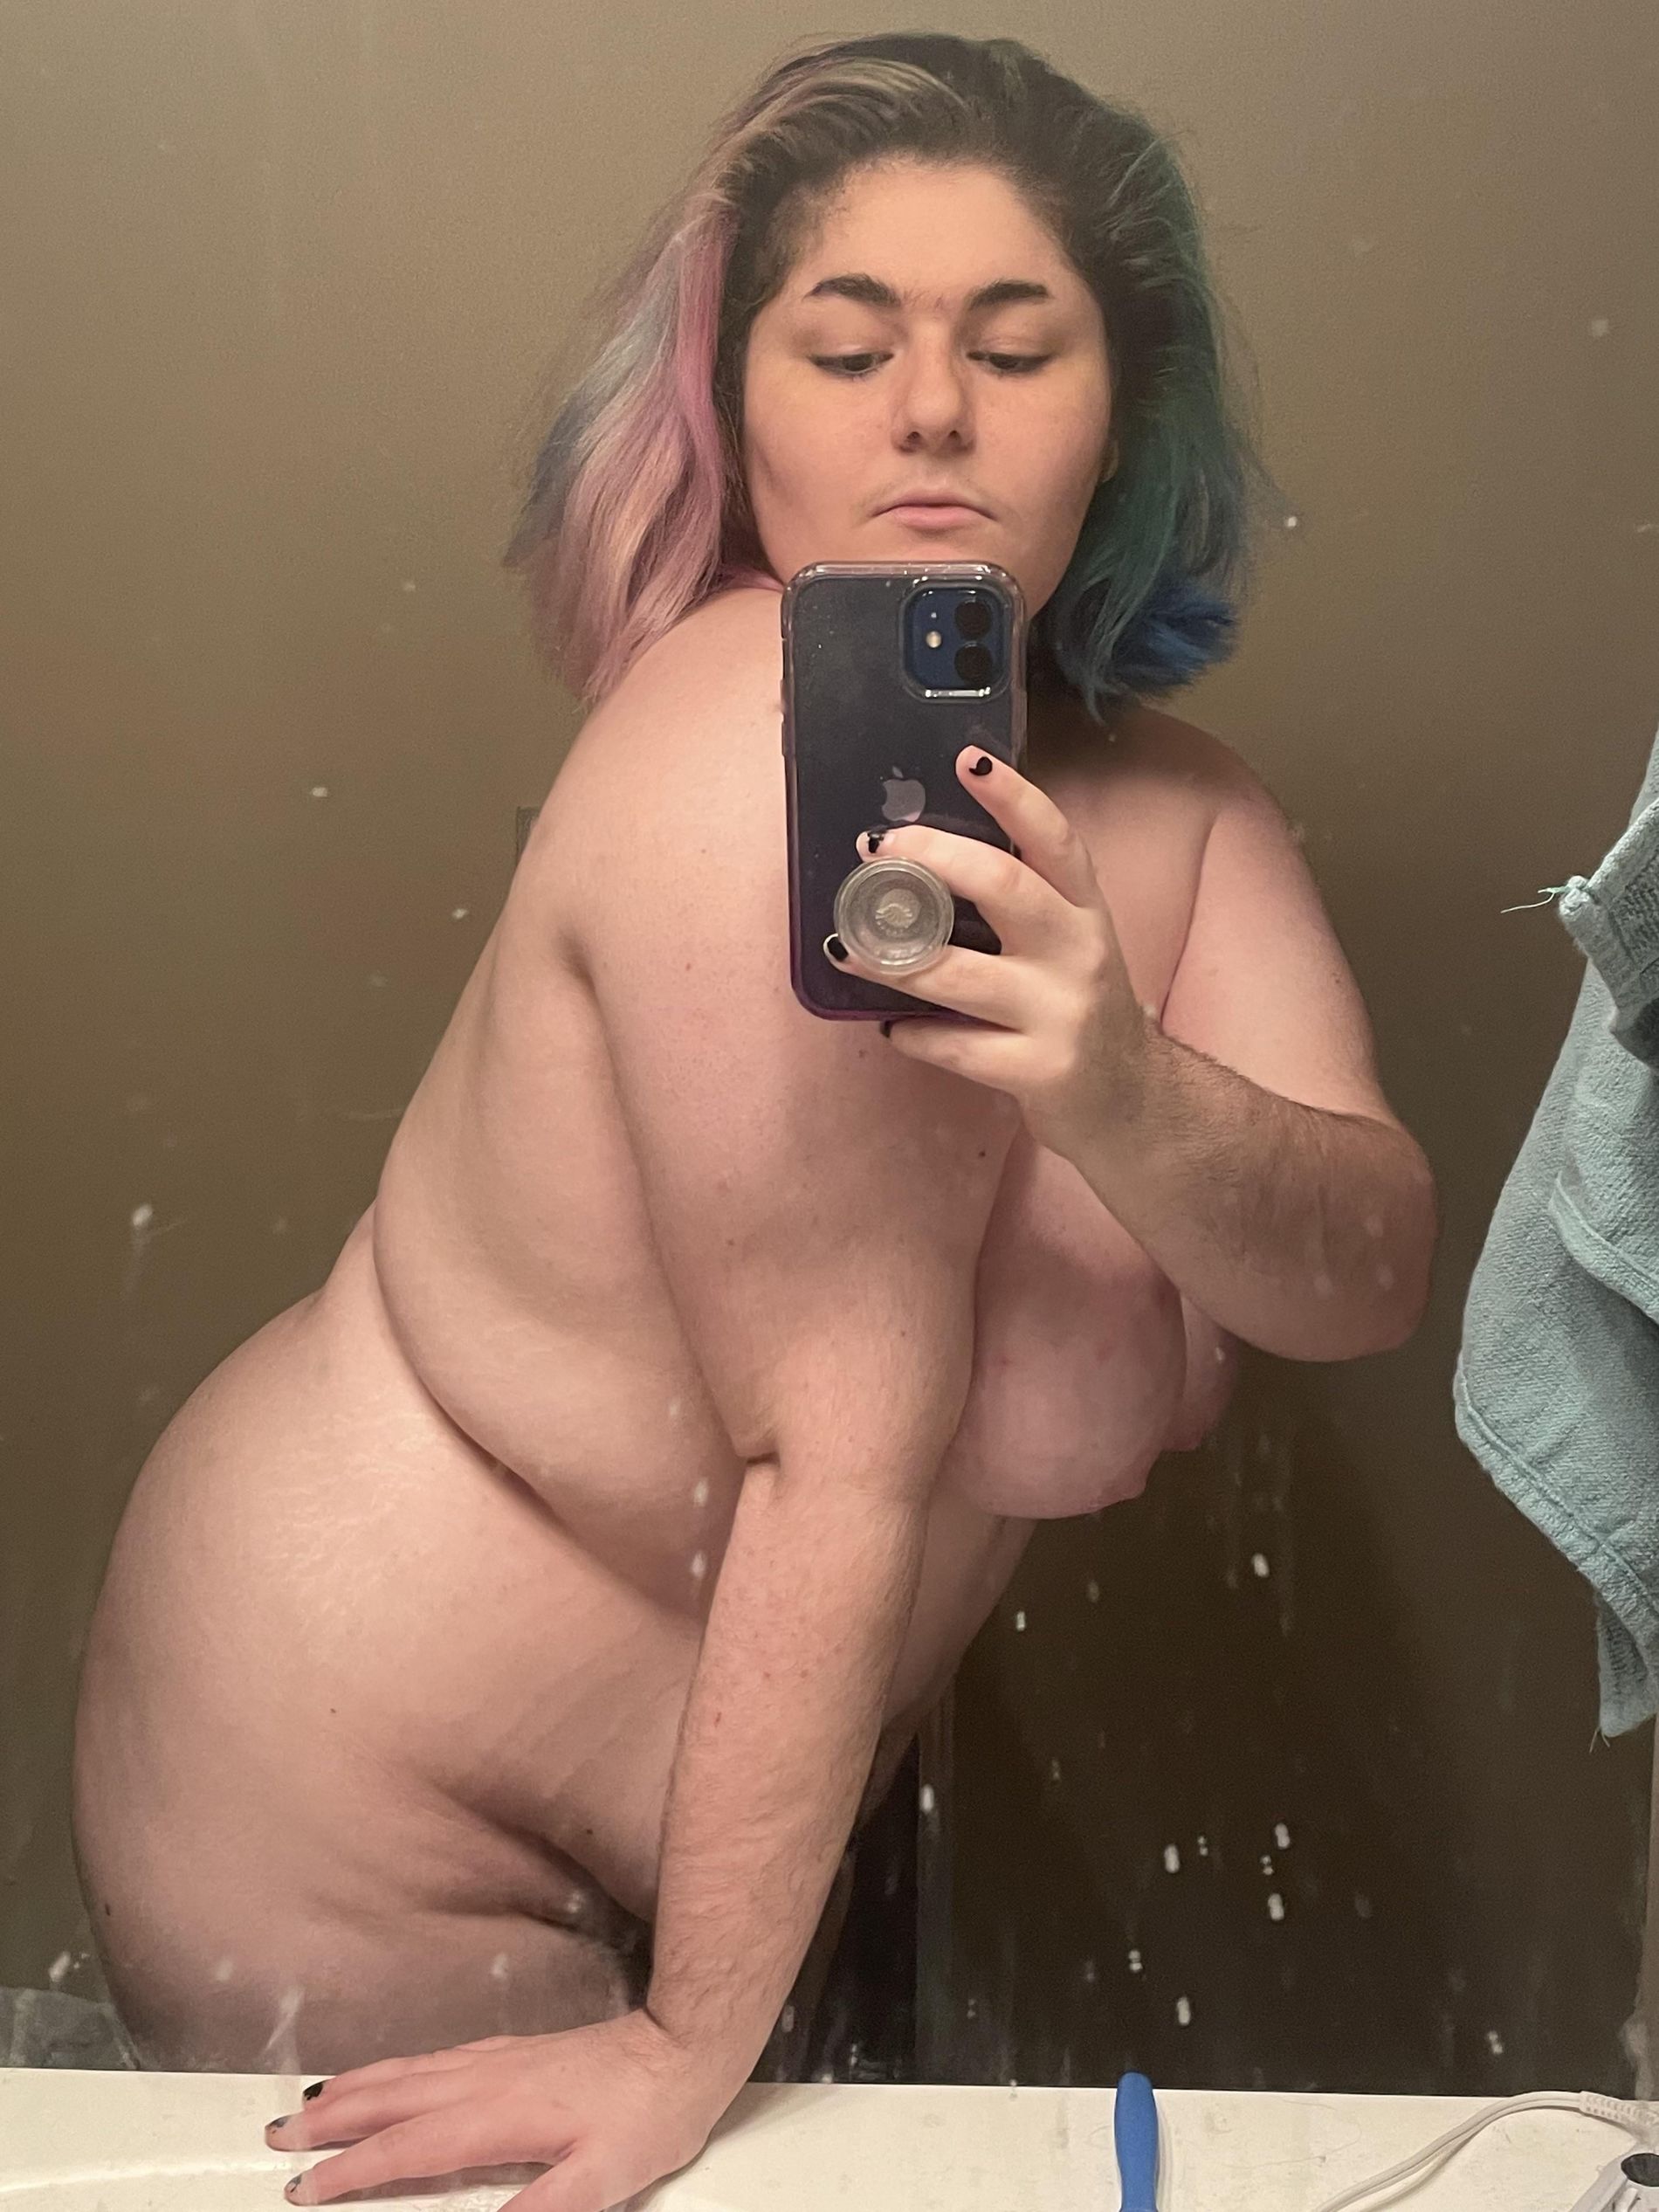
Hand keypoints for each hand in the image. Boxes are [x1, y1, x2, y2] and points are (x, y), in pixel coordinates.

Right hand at [264, 2008, 729, 2210]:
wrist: (682, 2047)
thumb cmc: (646, 2116)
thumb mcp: (599, 2181)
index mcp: (497, 2116)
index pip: (408, 2147)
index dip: (354, 2169)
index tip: (306, 2187)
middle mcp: (486, 2079)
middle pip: (393, 2099)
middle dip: (333, 2119)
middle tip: (279, 2137)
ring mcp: (498, 2059)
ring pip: (410, 2072)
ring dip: (357, 2088)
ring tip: (313, 2101)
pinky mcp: (514, 2051)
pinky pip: (436, 2059)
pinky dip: (398, 2069)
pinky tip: (393, 2075)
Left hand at [833, 746, 1153, 1161]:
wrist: (1132, 1102)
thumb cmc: (1077, 1008)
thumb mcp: (1069, 943)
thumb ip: (1020, 903)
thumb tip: (920, 860)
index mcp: (1085, 910)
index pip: (1055, 839)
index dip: (1014, 797)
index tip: (968, 759)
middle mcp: (1079, 951)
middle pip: (1006, 888)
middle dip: (934, 861)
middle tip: (879, 849)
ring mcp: (1060, 1013)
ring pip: (959, 975)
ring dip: (891, 958)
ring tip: (845, 945)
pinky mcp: (1040, 1070)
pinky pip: (956, 1047)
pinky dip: (915, 1035)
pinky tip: (894, 1029)